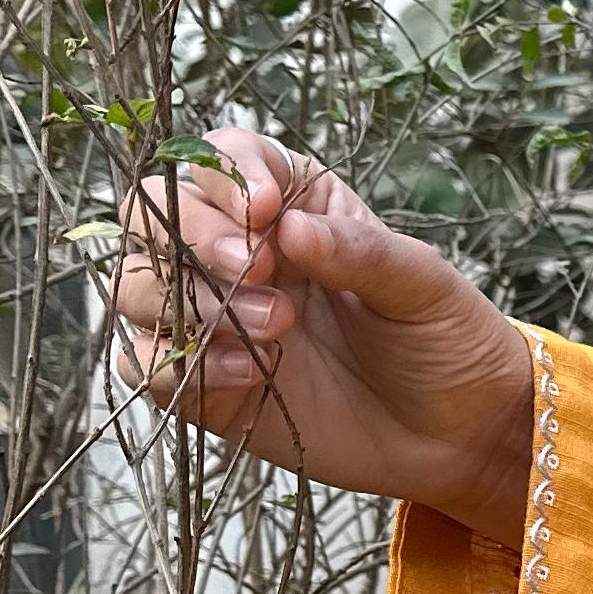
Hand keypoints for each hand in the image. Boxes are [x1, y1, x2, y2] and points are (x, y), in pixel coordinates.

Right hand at [111, 124, 537, 536]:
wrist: (458, 435)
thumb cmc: (445, 341)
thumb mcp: (423, 284)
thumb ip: (359, 251)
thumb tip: (289, 226)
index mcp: (288, 204)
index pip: (215, 158)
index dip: (222, 176)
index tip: (265, 210)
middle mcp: (237, 252)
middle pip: (153, 215)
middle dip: (195, 237)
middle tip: (257, 270)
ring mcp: (213, 316)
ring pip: (135, 286)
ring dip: (191, 301)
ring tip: (276, 327)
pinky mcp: (202, 382)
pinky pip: (145, 363)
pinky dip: (180, 364)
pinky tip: (248, 374)